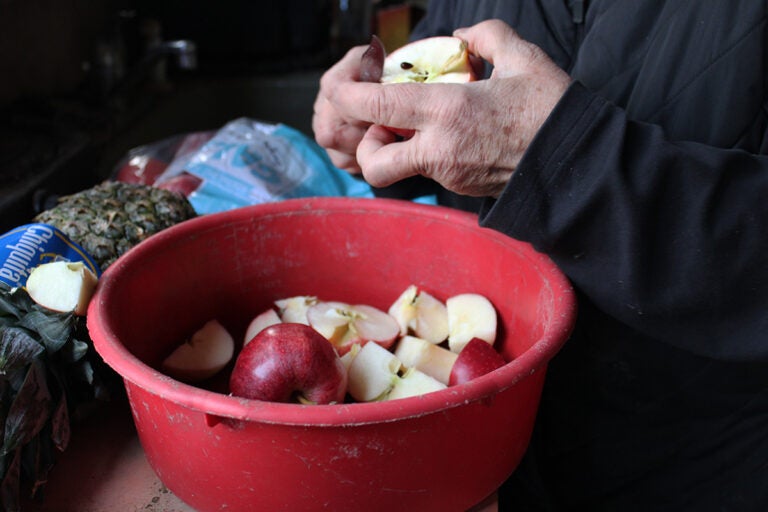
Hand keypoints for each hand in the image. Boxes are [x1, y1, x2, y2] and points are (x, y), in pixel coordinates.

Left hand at [318, 19, 571, 196]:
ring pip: (397, 174)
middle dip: (364, 144)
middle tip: (382, 122)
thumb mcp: (522, 57)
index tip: (340, 84)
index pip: (377, 105)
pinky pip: (425, 173)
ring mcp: (449, 174)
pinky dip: (422, 154)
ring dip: (392, 152)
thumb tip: (461, 37)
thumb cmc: (550, 108)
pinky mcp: (460, 187)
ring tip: (416, 127)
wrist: (578, 161)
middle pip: (373, 163)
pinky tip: (447, 135)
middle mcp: (441, 149)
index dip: (347, 94)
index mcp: (449, 110)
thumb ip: (486, 36)